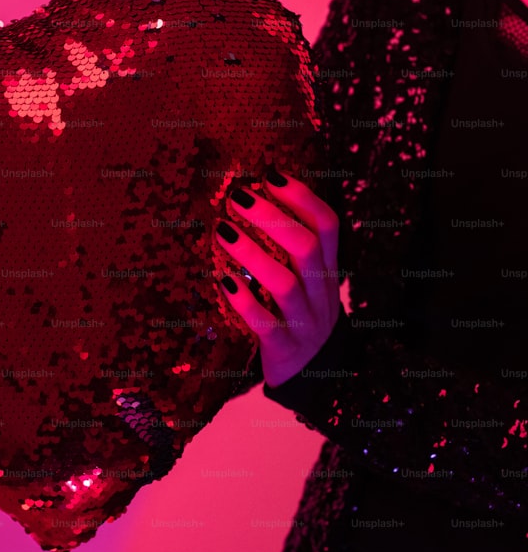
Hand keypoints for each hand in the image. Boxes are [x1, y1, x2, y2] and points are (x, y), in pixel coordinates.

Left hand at [214, 170, 340, 387]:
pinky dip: (243, 300)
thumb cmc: (300, 315)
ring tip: (222, 230)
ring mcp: (305, 322)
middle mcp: (321, 293)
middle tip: (237, 197)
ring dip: (252, 254)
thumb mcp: (306, 280)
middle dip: (271, 218)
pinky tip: (222, 281)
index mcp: (328, 270)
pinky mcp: (283, 348)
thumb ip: (290, 247)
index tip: (270, 175)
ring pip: (285, 283)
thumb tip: (253, 198)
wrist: (317, 377)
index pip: (328, 225)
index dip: (302, 197)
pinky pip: (264, 323)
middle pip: (305, 247)